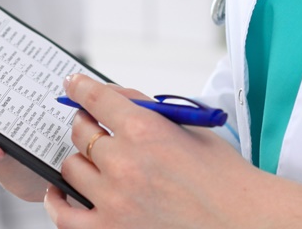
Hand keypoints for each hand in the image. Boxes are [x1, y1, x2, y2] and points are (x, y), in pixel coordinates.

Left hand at [43, 74, 301, 227]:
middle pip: (81, 133)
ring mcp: (113, 199)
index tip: (73, 85)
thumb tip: (115, 97)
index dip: (81, 88)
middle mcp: (124, 162)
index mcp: (145, 131)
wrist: (244, 222)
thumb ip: (149, 110)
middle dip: (87, 125)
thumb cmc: (225, 179)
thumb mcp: (191, 129)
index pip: (97, 99)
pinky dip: (58, 200)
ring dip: (81, 161)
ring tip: (93, 162)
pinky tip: (61, 193)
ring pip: (71, 168)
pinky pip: (64, 214)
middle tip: (93, 127)